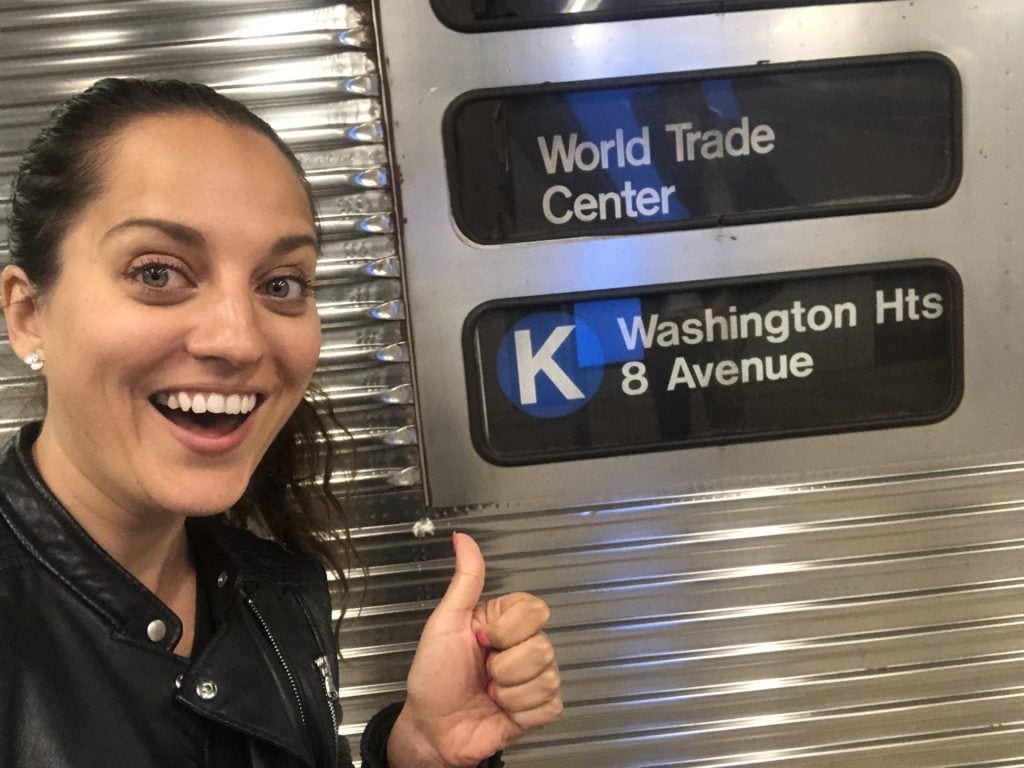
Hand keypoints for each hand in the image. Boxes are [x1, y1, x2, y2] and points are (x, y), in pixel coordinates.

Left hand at [387, 533, 562, 767]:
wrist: (432, 729)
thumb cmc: (433, 676)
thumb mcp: (444, 623)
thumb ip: (464, 580)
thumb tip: (462, 538)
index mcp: (505, 621)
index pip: (535, 610)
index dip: (508, 629)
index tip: (480, 639)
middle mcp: (524, 645)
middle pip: (543, 646)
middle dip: (505, 666)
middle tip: (483, 672)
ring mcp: (534, 678)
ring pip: (546, 677)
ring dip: (509, 692)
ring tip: (489, 693)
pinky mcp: (539, 709)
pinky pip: (550, 704)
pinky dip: (521, 711)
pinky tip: (503, 710)